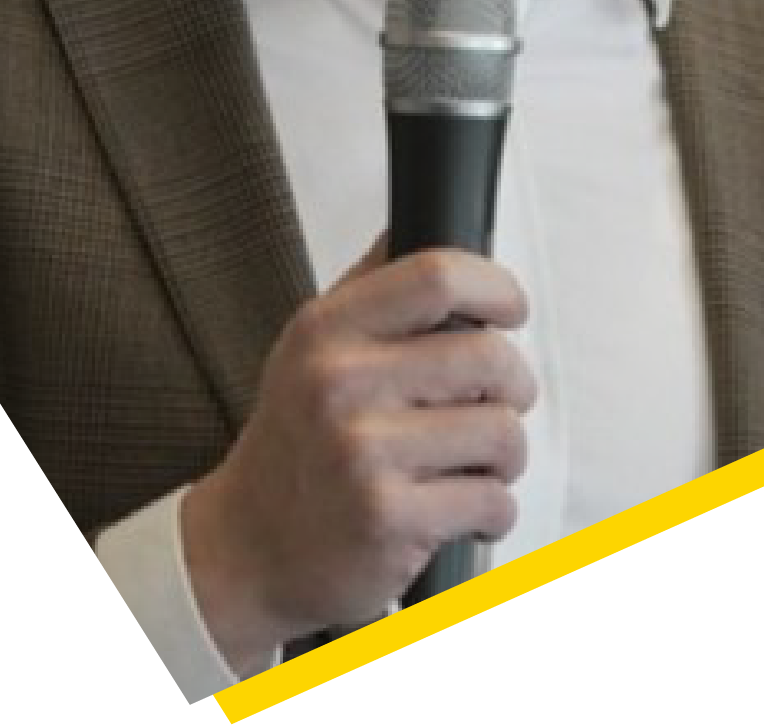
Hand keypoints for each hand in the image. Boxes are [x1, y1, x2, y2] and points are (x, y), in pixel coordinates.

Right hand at [179, 242, 533, 674]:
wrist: (249, 546)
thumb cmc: (297, 440)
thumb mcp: (310, 347)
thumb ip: (372, 287)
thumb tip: (431, 217)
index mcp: (325, 329)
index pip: (436, 276)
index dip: (494, 287)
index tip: (510, 308)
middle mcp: (339, 383)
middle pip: (488, 355)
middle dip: (514, 383)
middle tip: (499, 401)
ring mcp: (362, 453)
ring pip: (502, 432)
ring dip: (506, 455)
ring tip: (473, 462)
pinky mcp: (389, 518)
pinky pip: (492, 501)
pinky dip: (492, 509)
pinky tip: (459, 509)